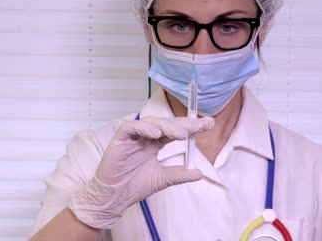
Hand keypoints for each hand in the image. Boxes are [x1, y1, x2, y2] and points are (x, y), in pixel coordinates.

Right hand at [69, 116, 214, 228]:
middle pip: (166, 124)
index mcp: (155, 144)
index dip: (191, 127)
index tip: (208, 124)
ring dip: (167, 126)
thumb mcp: (162, 179)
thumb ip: (179, 174)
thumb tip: (199, 173)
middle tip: (201, 125)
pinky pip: (130, 127)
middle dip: (185, 123)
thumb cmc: (132, 186)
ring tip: (181, 134)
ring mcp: (132, 137)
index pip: (175, 131)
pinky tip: (156, 134)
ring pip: (151, 122)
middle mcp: (145, 137)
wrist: (113, 198)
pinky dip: (143, 128)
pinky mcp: (119, 139)